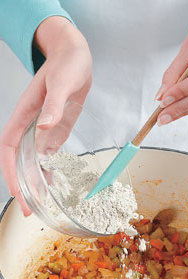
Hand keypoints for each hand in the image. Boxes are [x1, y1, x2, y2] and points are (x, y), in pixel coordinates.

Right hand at [0, 16, 91, 214]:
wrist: (76, 58)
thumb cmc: (66, 65)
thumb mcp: (61, 83)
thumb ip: (53, 105)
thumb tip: (43, 127)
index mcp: (25, 113)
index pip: (9, 147)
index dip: (10, 169)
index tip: (16, 190)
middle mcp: (31, 125)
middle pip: (19, 159)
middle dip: (21, 183)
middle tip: (29, 209)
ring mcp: (44, 128)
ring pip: (33, 159)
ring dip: (35, 179)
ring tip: (40, 202)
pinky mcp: (57, 129)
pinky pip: (50, 153)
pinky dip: (49, 168)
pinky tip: (53, 181)